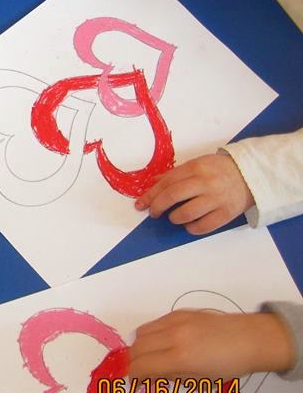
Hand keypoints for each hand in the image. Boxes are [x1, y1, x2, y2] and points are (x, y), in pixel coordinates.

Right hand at [129, 310, 294, 379]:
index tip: (134, 384)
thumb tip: (150, 380)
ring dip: (139, 348)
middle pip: (136, 348)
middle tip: (141, 374)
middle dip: (133, 363)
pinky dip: (150, 336)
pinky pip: (153, 324)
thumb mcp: (202, 381)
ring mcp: (175, 321)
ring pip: (140, 333)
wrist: (250, 338)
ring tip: (151, 359)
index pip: (141, 366)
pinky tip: (162, 345)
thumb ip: (172, 378)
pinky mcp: (178, 312)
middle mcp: (173, 336)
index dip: (133, 377)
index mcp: (181, 358)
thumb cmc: (230, 365)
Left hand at [134, 153, 252, 233]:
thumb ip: (176, 173)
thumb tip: (153, 183)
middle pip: (173, 196)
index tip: (141, 203)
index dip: (151, 194)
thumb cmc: (219, 169)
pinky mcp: (227, 213)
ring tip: (174, 217)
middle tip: (153, 213)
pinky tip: (189, 225)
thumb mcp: (197, 164)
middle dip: (157, 207)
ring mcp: (217, 199)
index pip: (167, 182)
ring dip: (174, 218)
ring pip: (186, 213)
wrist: (252, 175)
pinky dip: (191, 228)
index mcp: (196, 168)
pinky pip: (203, 226)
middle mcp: (205, 182)